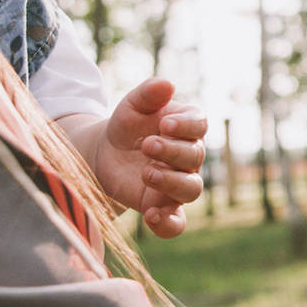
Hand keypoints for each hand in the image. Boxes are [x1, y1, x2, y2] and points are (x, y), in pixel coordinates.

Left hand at [93, 78, 207, 237]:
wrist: (106, 154)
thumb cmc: (127, 126)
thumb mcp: (132, 106)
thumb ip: (148, 93)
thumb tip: (167, 83)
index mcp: (187, 127)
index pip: (199, 125)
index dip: (186, 126)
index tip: (164, 125)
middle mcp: (189, 157)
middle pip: (195, 157)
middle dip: (172, 152)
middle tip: (147, 145)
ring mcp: (179, 183)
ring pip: (192, 189)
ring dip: (171, 182)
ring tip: (146, 173)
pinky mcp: (163, 206)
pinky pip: (176, 223)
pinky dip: (168, 223)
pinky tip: (150, 215)